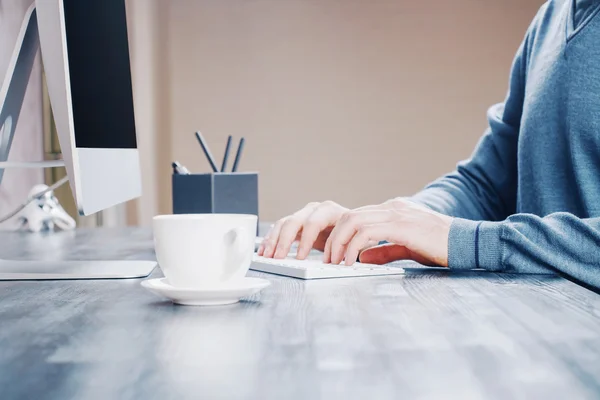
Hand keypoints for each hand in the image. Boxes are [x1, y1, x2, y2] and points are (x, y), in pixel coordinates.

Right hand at [257, 201, 348, 258]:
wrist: (354, 228)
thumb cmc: (356, 235)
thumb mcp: (357, 240)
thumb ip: (349, 248)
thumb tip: (340, 259)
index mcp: (331, 211)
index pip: (313, 223)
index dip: (305, 241)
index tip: (300, 258)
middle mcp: (315, 210)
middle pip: (294, 221)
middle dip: (283, 241)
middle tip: (278, 257)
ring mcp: (304, 215)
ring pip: (283, 224)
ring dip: (272, 240)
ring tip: (266, 255)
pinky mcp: (297, 223)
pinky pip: (280, 229)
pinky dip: (270, 240)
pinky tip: (264, 250)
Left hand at [323, 198, 452, 266]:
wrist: (468, 243)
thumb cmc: (442, 247)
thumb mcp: (407, 248)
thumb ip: (384, 250)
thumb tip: (362, 257)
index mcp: (393, 211)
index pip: (357, 216)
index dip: (340, 234)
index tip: (332, 254)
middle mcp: (392, 208)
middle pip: (350, 216)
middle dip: (333, 238)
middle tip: (327, 259)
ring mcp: (397, 214)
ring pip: (353, 221)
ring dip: (339, 243)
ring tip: (335, 262)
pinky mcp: (402, 226)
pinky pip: (367, 232)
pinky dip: (353, 247)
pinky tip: (350, 262)